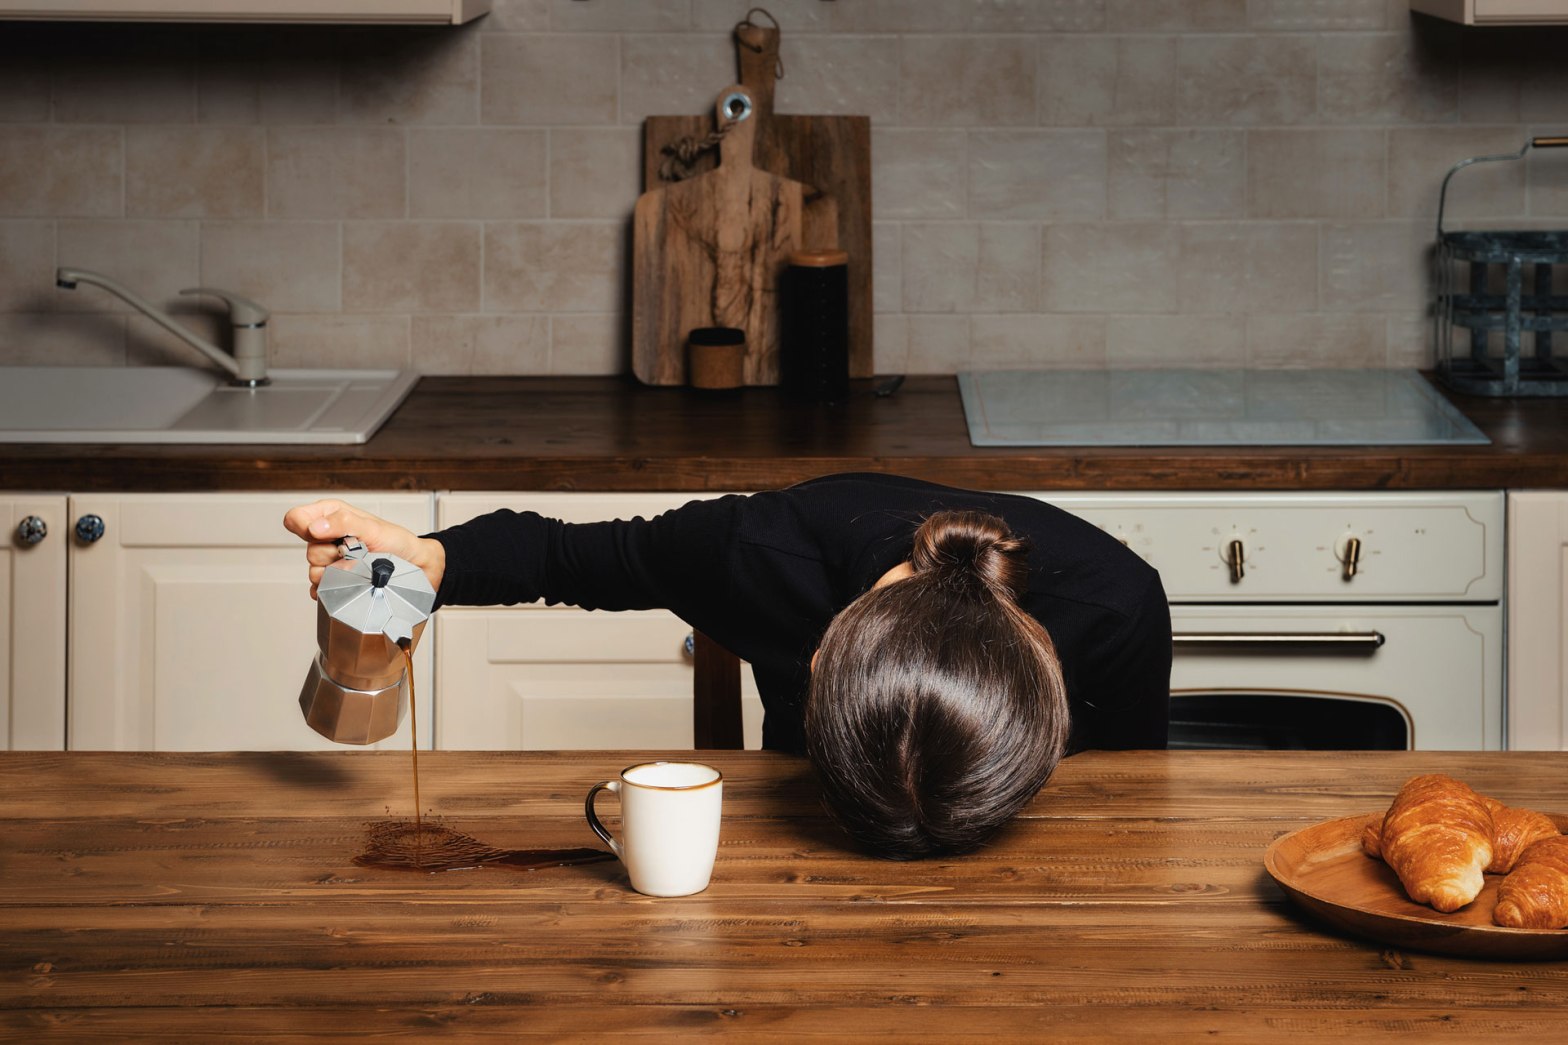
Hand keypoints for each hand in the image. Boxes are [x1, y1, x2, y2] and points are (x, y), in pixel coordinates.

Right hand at [281, 499, 445, 599]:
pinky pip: (319, 590)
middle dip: (332, 554)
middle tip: (356, 552)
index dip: (304, 528)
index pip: (296, 519)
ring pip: (314, 572)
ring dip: (337, 573)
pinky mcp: (334, 582)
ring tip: (359, 568)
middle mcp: (327, 537)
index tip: (325, 535)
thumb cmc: (397, 543)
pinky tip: (349, 584)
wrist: (415, 568)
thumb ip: (343, 522)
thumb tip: (315, 527)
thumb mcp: (373, 528)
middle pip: (308, 551)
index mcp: (331, 516)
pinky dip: (333, 590)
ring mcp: (330, 561)